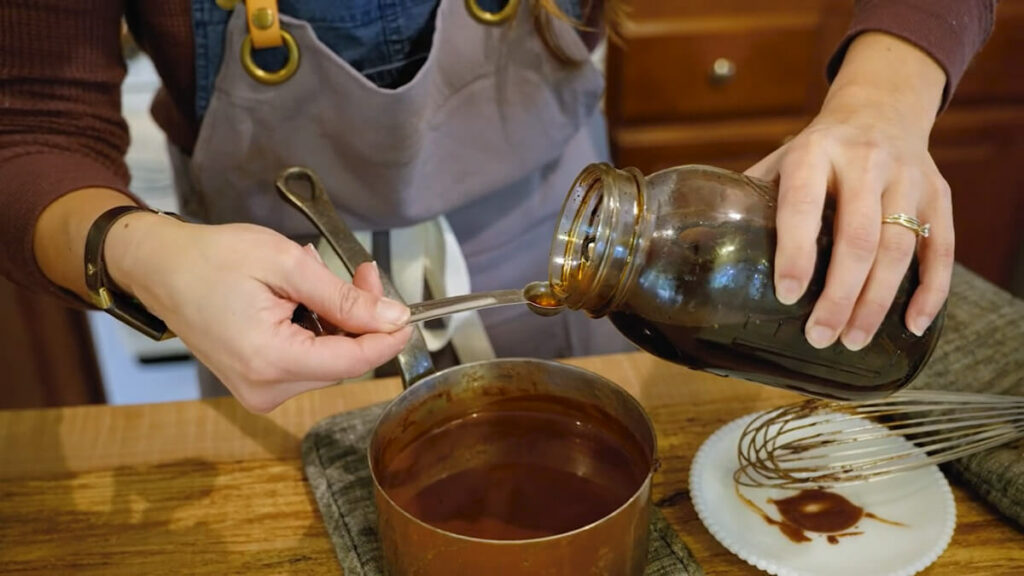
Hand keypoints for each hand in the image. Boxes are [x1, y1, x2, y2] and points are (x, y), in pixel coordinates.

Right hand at [106, 215, 411, 411]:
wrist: (159, 268)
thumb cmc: (211, 259)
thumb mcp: (287, 266)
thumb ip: (344, 299)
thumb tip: (392, 318)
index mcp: (269, 361)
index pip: (353, 360)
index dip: (388, 337)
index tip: (408, 313)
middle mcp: (264, 388)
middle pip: (343, 360)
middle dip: (361, 318)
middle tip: (362, 273)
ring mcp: (259, 390)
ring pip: (328, 360)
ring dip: (339, 320)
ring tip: (318, 276)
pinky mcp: (257, 382)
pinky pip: (307, 359)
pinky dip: (317, 329)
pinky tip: (303, 297)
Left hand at [745, 32, 954, 350]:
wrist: (881, 109)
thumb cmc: (818, 151)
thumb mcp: (781, 161)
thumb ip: (750, 199)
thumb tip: (701, 249)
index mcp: (814, 152)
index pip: (803, 205)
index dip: (796, 252)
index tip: (786, 296)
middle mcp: (865, 161)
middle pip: (858, 237)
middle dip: (839, 294)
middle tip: (821, 336)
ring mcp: (908, 178)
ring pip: (900, 248)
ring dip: (877, 301)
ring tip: (853, 339)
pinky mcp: (939, 195)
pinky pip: (941, 249)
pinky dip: (930, 291)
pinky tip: (912, 325)